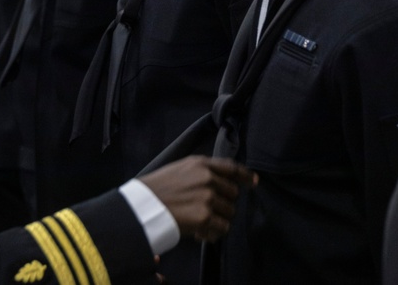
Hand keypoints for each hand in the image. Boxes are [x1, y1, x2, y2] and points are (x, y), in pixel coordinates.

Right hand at [137, 156, 255, 242]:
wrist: (143, 205)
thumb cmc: (157, 188)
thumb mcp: (180, 169)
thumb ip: (202, 171)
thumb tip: (222, 182)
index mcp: (201, 164)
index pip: (231, 167)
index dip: (245, 175)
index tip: (254, 182)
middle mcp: (208, 178)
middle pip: (233, 194)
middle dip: (225, 204)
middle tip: (209, 211)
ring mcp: (208, 197)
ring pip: (229, 212)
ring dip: (219, 220)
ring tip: (202, 223)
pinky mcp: (205, 216)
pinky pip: (222, 228)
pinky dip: (213, 233)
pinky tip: (200, 232)